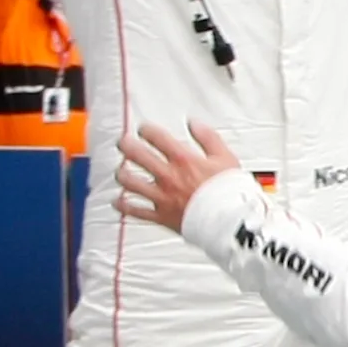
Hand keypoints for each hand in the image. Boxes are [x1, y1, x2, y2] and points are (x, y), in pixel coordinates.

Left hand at [115, 120, 240, 232]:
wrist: (229, 223)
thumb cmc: (229, 192)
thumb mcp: (225, 157)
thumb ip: (208, 137)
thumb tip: (194, 123)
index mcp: (183, 160)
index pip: (156, 137)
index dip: (145, 130)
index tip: (143, 130)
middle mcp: (168, 176)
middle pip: (136, 155)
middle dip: (125, 145)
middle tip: (123, 143)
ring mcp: (162, 196)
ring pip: (130, 182)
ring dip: (122, 174)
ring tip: (122, 171)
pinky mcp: (160, 216)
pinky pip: (135, 211)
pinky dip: (123, 206)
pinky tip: (118, 200)